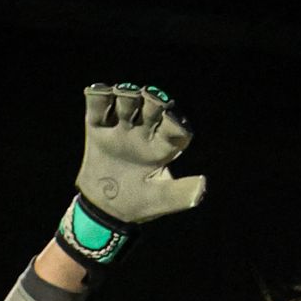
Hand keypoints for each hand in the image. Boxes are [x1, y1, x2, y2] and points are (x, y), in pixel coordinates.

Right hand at [77, 82, 205, 223]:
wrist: (103, 209)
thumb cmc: (137, 204)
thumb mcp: (159, 201)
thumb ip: (180, 193)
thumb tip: (203, 184)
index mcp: (163, 148)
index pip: (174, 129)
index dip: (175, 122)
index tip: (172, 121)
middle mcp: (144, 133)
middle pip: (152, 108)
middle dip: (153, 100)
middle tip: (151, 97)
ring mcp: (120, 128)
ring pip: (127, 102)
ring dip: (128, 95)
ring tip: (125, 94)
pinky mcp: (97, 127)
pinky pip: (98, 106)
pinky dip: (98, 94)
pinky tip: (100, 91)